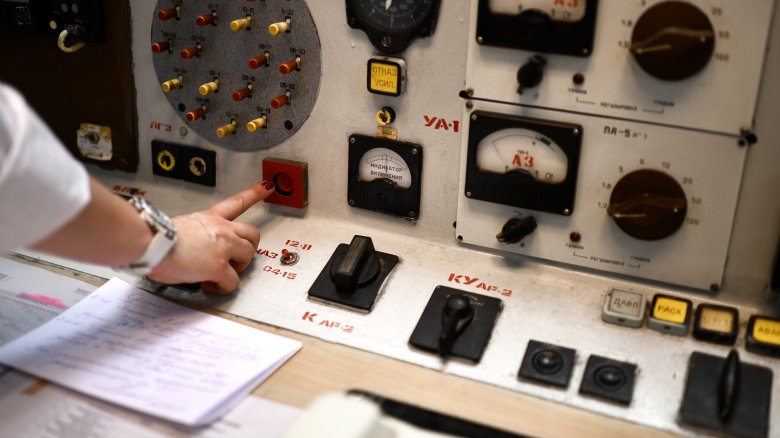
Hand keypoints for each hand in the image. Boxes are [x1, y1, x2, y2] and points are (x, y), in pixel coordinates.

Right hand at [147, 181, 274, 293]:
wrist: (151, 243)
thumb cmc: (156, 237)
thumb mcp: (179, 225)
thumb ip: (193, 234)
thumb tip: (189, 247)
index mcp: (210, 218)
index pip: (238, 202)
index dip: (255, 193)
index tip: (268, 186)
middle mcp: (221, 229)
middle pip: (253, 234)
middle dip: (248, 248)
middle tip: (236, 259)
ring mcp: (223, 248)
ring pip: (248, 256)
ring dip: (237, 268)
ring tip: (219, 274)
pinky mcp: (219, 267)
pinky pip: (232, 282)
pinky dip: (222, 288)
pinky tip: (210, 286)